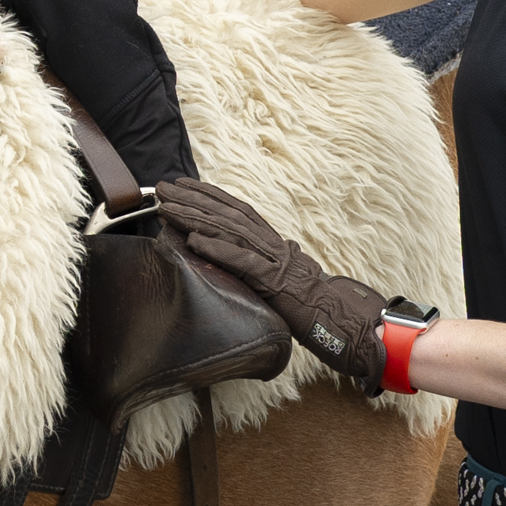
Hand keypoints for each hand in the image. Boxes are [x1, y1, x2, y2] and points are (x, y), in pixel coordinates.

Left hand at [149, 179, 405, 397]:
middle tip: (162, 189)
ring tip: (168, 208)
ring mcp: (274, 261)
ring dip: (196, 217)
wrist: (342, 321)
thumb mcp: (279, 279)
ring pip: (230, 231)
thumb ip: (258, 266)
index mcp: (273, 242)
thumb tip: (232, 259)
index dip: (208, 194)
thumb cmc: (310, 305)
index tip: (181, 184)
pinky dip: (218, 249)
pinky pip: (243, 262)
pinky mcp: (275, 283)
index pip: (236, 210)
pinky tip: (194, 241)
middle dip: (193, 199)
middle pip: (228, 213)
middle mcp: (272, 244)